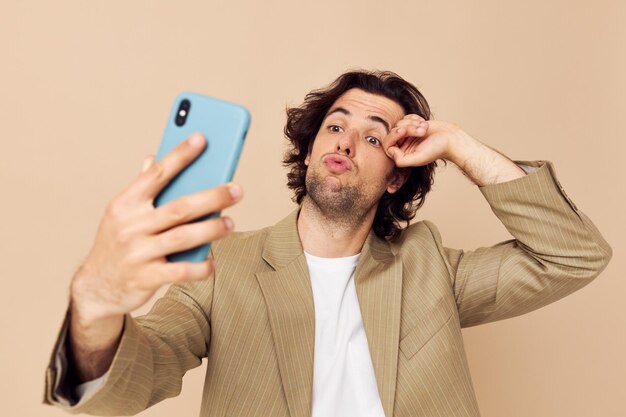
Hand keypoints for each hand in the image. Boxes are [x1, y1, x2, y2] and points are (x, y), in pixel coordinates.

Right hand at [70, 132, 242, 324]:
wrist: (96, 288)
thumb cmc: (116, 244)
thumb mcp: (120, 214)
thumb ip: (140, 188)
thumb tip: (153, 157)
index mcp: (125, 204)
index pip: (156, 174)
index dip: (180, 155)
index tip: (201, 138)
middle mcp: (130, 226)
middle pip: (179, 207)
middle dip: (211, 197)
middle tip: (236, 190)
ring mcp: (137, 253)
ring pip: (183, 237)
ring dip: (211, 229)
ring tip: (230, 223)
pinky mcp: (146, 278)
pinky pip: (180, 271)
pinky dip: (200, 266)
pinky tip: (213, 261)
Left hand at [383, 114, 465, 167]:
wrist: (451, 138)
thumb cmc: (437, 149)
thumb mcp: (419, 158)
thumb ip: (401, 160)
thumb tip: (390, 150)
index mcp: (402, 155)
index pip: (387, 144)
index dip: (394, 135)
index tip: (404, 131)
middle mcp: (403, 145)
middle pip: (393, 132)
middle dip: (407, 128)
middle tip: (421, 130)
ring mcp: (408, 135)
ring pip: (400, 123)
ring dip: (413, 123)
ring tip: (425, 128)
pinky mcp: (414, 125)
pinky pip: (406, 117)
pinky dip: (415, 118)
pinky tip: (424, 123)